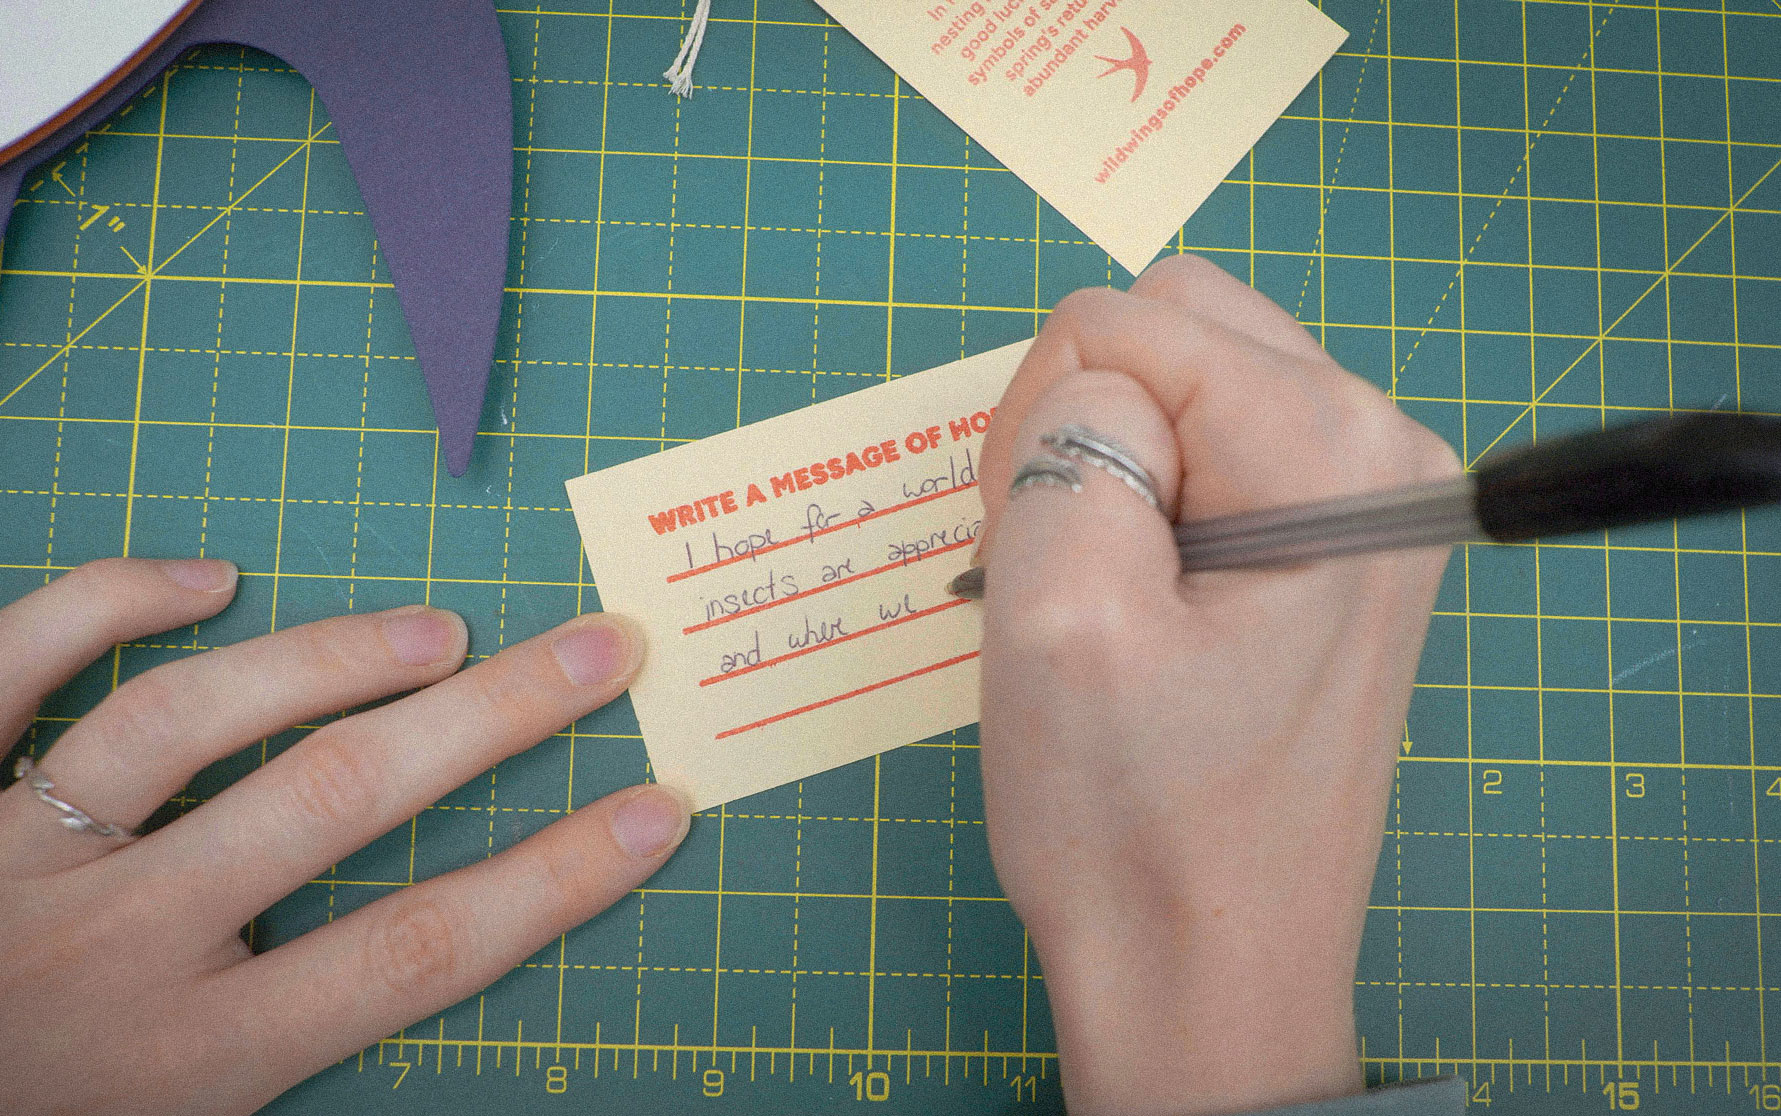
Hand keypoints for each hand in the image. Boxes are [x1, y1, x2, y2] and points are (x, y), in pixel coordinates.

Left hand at [0, 559, 689, 1115]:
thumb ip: (276, 1052)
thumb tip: (422, 960)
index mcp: (185, 1063)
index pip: (415, 953)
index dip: (554, 881)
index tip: (655, 810)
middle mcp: (110, 949)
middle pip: (335, 802)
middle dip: (490, 720)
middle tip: (596, 646)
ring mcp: (10, 859)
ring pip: (184, 721)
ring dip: (329, 657)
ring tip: (436, 629)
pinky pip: (6, 668)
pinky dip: (101, 604)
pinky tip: (202, 577)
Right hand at [975, 256, 1458, 1115]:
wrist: (1210, 973)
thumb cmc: (1131, 819)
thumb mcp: (1057, 612)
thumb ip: (1062, 440)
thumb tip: (1093, 387)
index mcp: (1328, 445)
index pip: (1122, 323)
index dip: (1040, 430)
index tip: (1042, 563)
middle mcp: (1382, 442)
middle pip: (1171, 326)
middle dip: (1081, 424)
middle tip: (1063, 568)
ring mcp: (1374, 493)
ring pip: (1184, 384)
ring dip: (1110, 464)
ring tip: (1103, 596)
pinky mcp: (1343, 543)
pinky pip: (1215, 451)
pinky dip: (1149, 501)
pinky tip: (1143, 603)